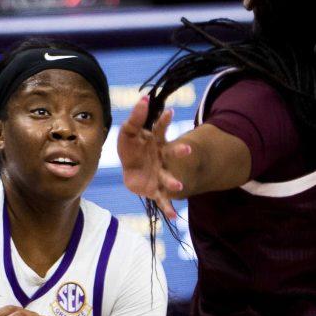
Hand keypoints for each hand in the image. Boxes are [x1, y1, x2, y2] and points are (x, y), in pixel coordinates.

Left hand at [116, 92, 189, 223]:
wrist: (132, 170)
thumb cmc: (132, 148)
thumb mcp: (128, 132)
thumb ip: (136, 117)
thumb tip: (144, 98)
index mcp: (155, 142)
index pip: (160, 129)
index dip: (164, 121)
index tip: (169, 112)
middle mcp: (161, 157)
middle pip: (171, 154)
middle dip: (179, 152)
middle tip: (187, 150)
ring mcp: (160, 173)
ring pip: (169, 178)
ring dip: (174, 182)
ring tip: (179, 187)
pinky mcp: (156, 189)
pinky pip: (163, 200)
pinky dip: (168, 208)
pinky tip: (174, 217)